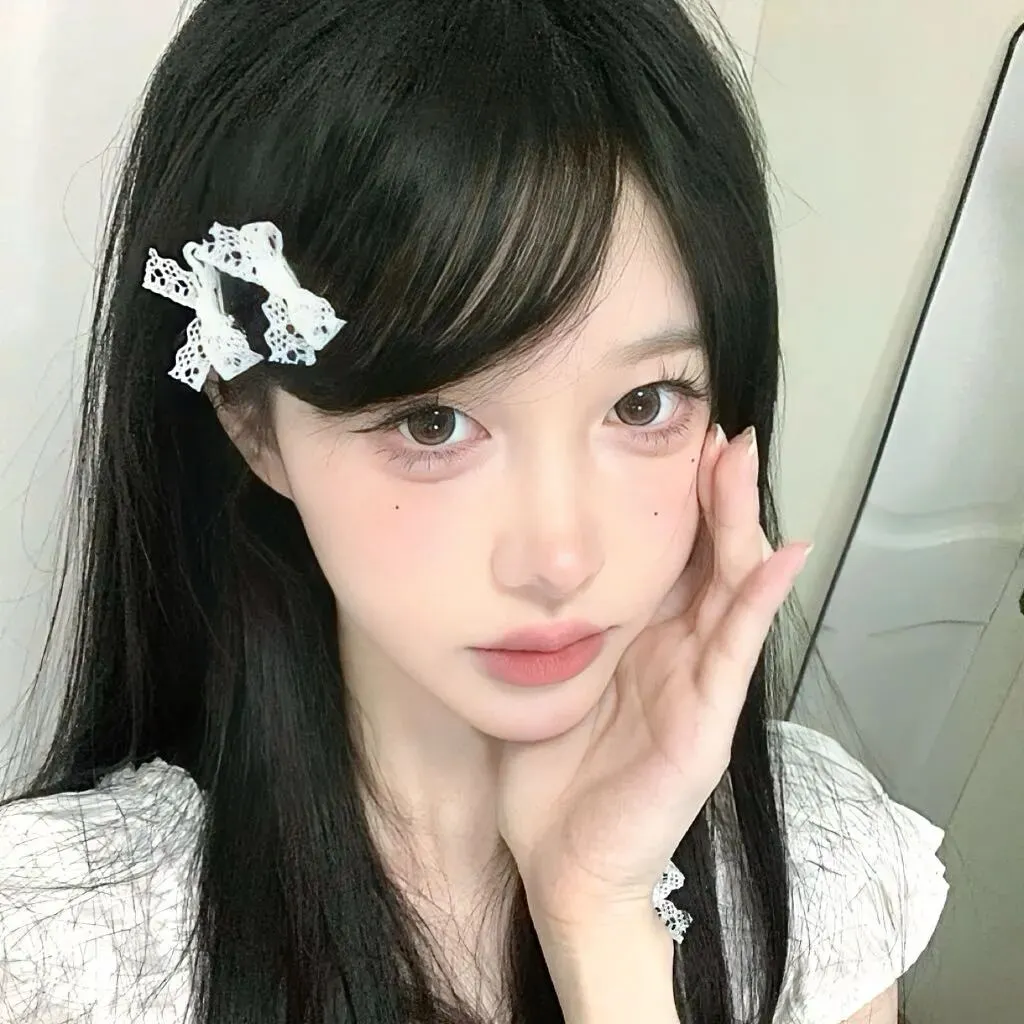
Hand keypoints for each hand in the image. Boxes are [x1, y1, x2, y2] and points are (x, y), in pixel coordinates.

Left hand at [496, 424, 810, 932]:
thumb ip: (545, 628)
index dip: (674, 499)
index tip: (670, 439)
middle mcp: (674, 652)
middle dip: (712, 493)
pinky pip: (736, 651)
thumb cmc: (548, 778)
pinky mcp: (705, 721)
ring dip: (739, 523)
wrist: (562, 864)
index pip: (666, 555)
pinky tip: (780, 555)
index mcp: (635, 640)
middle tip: (716, 430)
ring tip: (740, 462)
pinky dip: (759, 601)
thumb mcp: (544, 682)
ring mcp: (697, 684)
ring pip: (729, 588)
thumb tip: (505, 569)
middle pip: (705, 557)